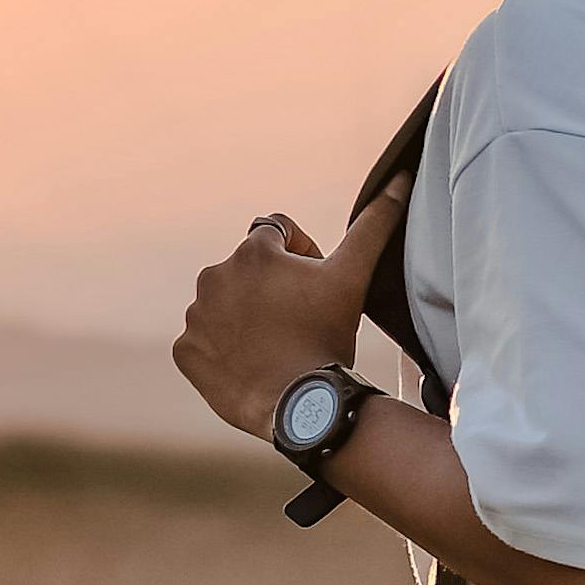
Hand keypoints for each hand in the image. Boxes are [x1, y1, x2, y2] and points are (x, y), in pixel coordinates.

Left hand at [173, 181, 411, 439]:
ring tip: (275, 345)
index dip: (302, 258)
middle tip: (299, 323)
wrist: (302, 408)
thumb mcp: (353, 277)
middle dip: (271, 289)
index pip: (277, 235)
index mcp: (252, 252)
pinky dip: (222, 349)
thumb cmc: (328, 337)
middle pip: (248, 273)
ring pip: (224, 304)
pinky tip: (250, 364)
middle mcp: (214, 276)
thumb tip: (400, 176)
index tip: (315, 291)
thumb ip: (374, 223)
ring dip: (245, 316)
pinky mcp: (185, 352)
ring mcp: (196, 316)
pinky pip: (202, 341)